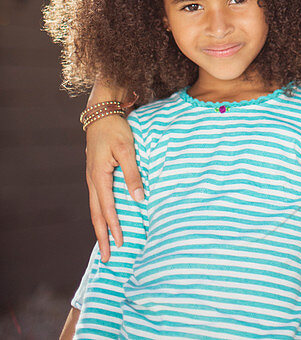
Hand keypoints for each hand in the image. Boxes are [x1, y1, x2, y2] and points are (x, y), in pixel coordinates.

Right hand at [86, 113, 142, 260]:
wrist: (101, 113)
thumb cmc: (115, 130)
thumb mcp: (126, 149)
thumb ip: (132, 174)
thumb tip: (138, 198)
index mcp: (99, 177)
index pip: (107, 209)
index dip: (114, 228)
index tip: (120, 244)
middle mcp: (93, 181)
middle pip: (96, 214)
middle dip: (102, 236)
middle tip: (107, 258)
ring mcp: (92, 178)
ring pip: (95, 208)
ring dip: (101, 227)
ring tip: (106, 243)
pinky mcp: (96, 174)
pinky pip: (98, 199)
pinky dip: (102, 213)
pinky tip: (108, 218)